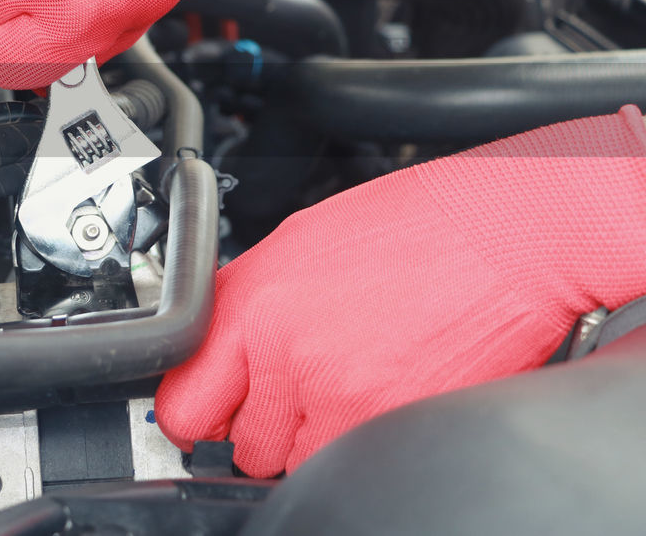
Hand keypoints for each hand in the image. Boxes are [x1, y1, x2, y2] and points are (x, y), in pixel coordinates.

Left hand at [155, 106, 645, 476]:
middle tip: (295, 390)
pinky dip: (357, 439)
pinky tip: (381, 390)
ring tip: (347, 382)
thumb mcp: (297, 245)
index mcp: (255, 304)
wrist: (505, 231)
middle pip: (241, 446)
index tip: (204, 415)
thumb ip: (246, 306)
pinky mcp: (394, 423)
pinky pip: (349, 460)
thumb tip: (214, 352)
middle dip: (260, 427)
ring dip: (310, 437)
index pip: (183, 403)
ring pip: (293, 462)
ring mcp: (343, 396)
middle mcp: (289, 355)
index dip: (192, 415)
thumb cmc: (412, 226)